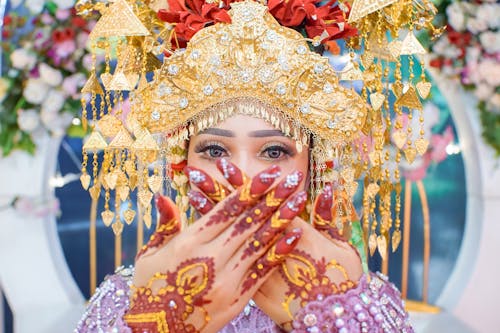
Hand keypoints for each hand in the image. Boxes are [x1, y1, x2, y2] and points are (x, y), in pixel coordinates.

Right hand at [126, 165, 304, 332]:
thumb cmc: (149, 290)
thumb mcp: (149, 255)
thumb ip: (164, 225)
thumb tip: (163, 196)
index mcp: (189, 243)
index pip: (226, 209)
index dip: (250, 189)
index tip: (269, 174)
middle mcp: (210, 258)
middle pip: (248, 222)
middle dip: (273, 198)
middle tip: (292, 179)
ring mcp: (226, 280)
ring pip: (259, 243)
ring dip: (281, 219)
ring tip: (298, 201)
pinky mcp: (236, 299)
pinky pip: (262, 271)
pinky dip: (279, 252)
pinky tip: (294, 235)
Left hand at [191, 160, 363, 329]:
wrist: (332, 319)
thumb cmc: (342, 281)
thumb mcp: (342, 247)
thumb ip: (327, 219)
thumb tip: (327, 189)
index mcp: (291, 233)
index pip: (259, 202)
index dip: (241, 182)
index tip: (223, 165)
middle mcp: (269, 250)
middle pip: (238, 216)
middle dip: (216, 192)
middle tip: (197, 173)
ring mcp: (257, 270)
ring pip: (229, 237)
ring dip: (210, 215)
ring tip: (192, 194)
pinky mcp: (250, 288)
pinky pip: (226, 260)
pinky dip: (215, 245)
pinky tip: (201, 231)